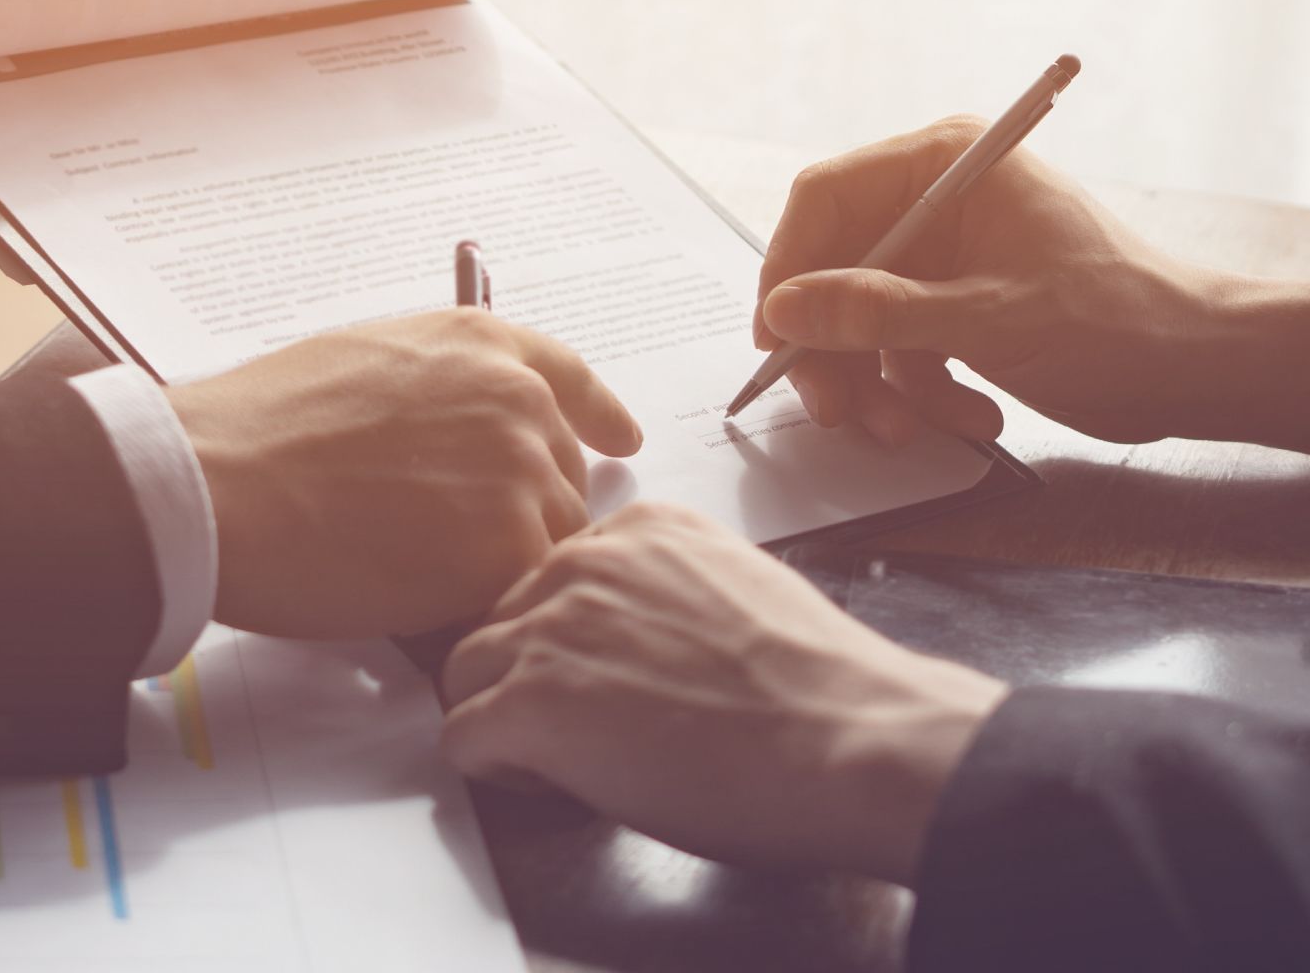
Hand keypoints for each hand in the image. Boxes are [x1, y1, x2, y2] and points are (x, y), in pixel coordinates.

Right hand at [165, 309, 643, 639]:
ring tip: (416, 580)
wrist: (220, 483)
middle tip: (453, 547)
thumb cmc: (257, 431)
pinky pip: (516, 598)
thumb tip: (447, 439)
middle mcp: (518, 400)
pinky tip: (421, 612)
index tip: (620, 439)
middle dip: (519, 517)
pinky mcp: (505, 552)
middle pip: (558, 479)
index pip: (571, 379)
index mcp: (481, 344)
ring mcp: (519, 475)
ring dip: (499, 571)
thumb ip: (435, 393)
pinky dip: (479, 614)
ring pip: (544, 546)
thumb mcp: (364, 365)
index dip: (598, 414)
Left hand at [440, 504, 1004, 883]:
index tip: (603, 675)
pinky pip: (461, 737)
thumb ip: (670, 593)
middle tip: (583, 727)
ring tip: (569, 757)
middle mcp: (588, 562)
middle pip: (501, 616)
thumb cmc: (820, 689)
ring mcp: (552, 628)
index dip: (569, 636)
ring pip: (464, 671)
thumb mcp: (740, 592)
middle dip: (528, 673)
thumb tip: (635, 641)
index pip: (554, 573)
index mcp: (645, 528)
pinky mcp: (531, 701)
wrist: (847, 737)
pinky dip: (497, 768)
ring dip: (503, 717)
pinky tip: (557, 781)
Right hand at [756, 117, 1309, 452]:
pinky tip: (972, 421)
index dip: (789, 267)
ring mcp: (951, 255)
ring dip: (880, 385)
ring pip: (865, 320)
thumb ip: (878, 313)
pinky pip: (905, 349)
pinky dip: (924, 393)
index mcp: (947, 163)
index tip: (776, 337)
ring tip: (911, 431)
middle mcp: (940, 199)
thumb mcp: (986, 320)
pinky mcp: (963, 306)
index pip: (827, 197)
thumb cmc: (1116, 322)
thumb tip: (785, 308)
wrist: (1202, 370)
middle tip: (838, 411)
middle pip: (838, 268)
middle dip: (836, 348)